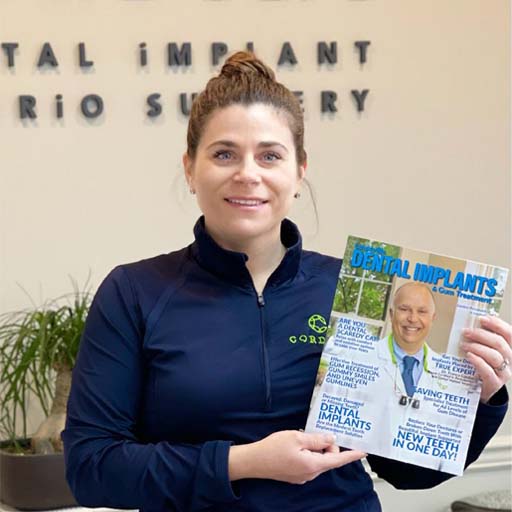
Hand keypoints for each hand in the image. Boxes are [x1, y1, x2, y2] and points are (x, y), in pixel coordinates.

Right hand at [228, 430, 365, 483]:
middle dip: (326, 443)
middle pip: (328, 457)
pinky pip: (309, 461)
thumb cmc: (273, 448)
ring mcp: (303, 475)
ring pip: (318, 458)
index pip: (338, 459)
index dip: (352, 454)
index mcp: (313, 464)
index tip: (364, 451)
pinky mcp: (296, 474)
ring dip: (315, 447)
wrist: (254, 461)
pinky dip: (308, 452)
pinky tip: (297, 444)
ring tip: (301, 436)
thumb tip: (330, 439)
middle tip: (313, 431)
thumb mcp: (296, 437)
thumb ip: (316, 439)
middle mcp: (311, 473)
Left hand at [461, 316, 511, 402]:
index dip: (497, 324)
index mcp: (508, 349)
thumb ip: (481, 339)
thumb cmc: (482, 366)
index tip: (481, 318)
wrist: (481, 388)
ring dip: (476, 347)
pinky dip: (477, 361)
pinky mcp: (495, 383)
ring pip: (494, 356)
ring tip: (463, 345)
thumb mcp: (484, 350)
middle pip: (499, 343)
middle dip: (481, 334)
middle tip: (466, 331)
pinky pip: (488, 370)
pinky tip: (469, 356)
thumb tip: (469, 324)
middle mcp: (509, 360)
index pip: (509, 333)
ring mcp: (504, 372)